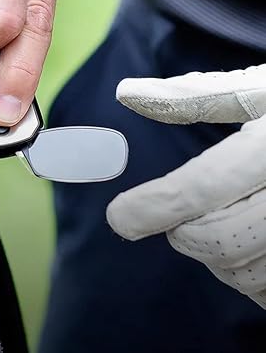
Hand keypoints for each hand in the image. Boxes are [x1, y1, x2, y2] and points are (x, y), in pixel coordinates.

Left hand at [107, 65, 265, 308]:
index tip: (118, 218)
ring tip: (205, 229)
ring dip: (212, 258)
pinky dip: (247, 278)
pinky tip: (241, 251)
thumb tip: (126, 92)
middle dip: (181, 233)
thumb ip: (193, 96)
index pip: (203, 186)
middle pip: (221, 238)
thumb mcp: (257, 91)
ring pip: (247, 272)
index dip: (155, 206)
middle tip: (170, 219)